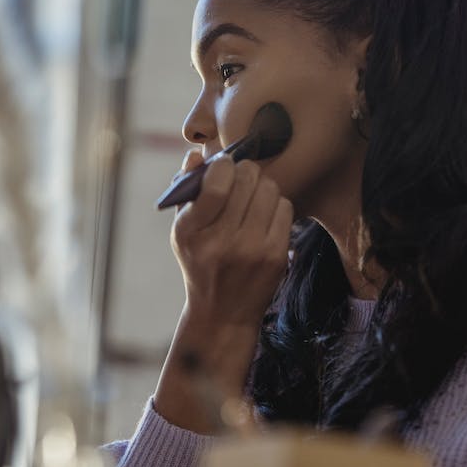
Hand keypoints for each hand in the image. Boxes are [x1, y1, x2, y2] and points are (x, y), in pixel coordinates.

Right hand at [170, 149, 292, 327]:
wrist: (222, 312)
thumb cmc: (199, 261)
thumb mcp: (182, 230)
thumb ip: (187, 189)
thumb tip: (198, 153)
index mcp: (191, 232)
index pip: (216, 185)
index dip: (224, 165)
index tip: (223, 166)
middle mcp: (221, 242)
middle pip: (247, 181)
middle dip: (245, 171)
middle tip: (241, 177)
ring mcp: (252, 250)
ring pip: (269, 189)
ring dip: (262, 185)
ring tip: (252, 197)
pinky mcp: (275, 256)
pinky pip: (285, 207)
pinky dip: (276, 204)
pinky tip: (264, 215)